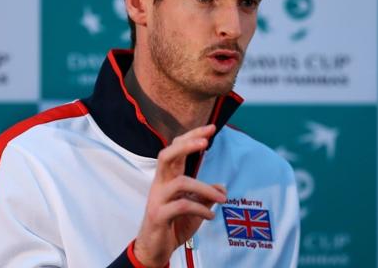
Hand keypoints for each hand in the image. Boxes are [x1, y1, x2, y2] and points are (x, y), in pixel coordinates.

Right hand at [133, 124, 226, 266]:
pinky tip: (211, 215)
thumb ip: (206, 196)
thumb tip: (222, 187)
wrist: (155, 250)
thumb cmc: (174, 225)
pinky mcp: (158, 215)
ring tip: (223, 199)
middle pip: (167, 155)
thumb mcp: (195, 209)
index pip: (175, 149)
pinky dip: (201, 209)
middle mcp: (160, 184)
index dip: (191, 136)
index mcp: (167, 178)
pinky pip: (182, 206)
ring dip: (205, 188)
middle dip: (186, 145)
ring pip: (180, 182)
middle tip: (206, 141)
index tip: (211, 128)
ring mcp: (157, 199)